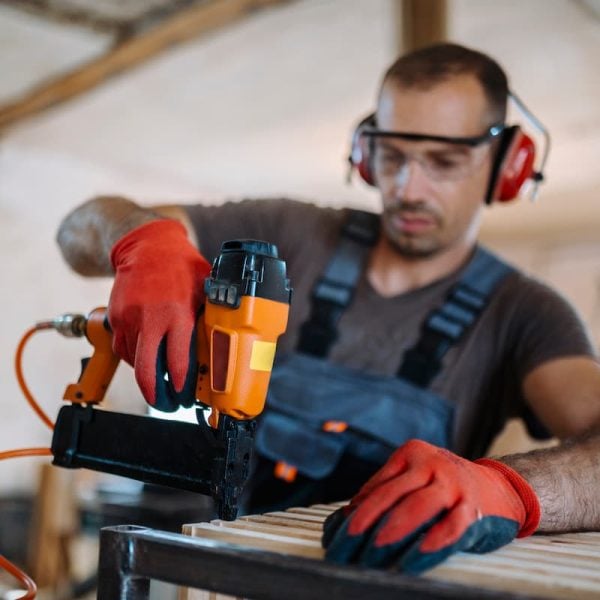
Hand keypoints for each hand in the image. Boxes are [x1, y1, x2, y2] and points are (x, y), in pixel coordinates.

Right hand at [108, 219, 210, 409]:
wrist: (147, 246)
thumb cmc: (182, 266)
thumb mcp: (205, 290)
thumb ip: (208, 318)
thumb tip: (221, 346)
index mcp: (177, 313)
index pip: (177, 361)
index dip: (181, 386)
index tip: (186, 397)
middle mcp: (150, 319)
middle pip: (147, 371)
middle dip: (156, 395)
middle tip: (167, 404)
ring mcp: (129, 319)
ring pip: (134, 362)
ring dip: (146, 376)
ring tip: (160, 382)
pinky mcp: (115, 317)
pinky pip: (123, 347)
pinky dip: (134, 357)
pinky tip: (146, 358)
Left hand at [322, 439, 539, 572]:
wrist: (500, 485)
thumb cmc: (445, 485)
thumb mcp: (415, 478)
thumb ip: (386, 492)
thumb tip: (347, 518)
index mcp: (411, 453)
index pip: (378, 484)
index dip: (356, 510)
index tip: (337, 534)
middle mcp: (431, 463)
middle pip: (392, 493)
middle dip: (366, 522)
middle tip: (346, 544)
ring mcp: (453, 483)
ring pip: (417, 507)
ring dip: (393, 532)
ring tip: (372, 552)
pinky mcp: (473, 507)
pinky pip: (450, 527)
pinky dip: (431, 544)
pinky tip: (414, 559)